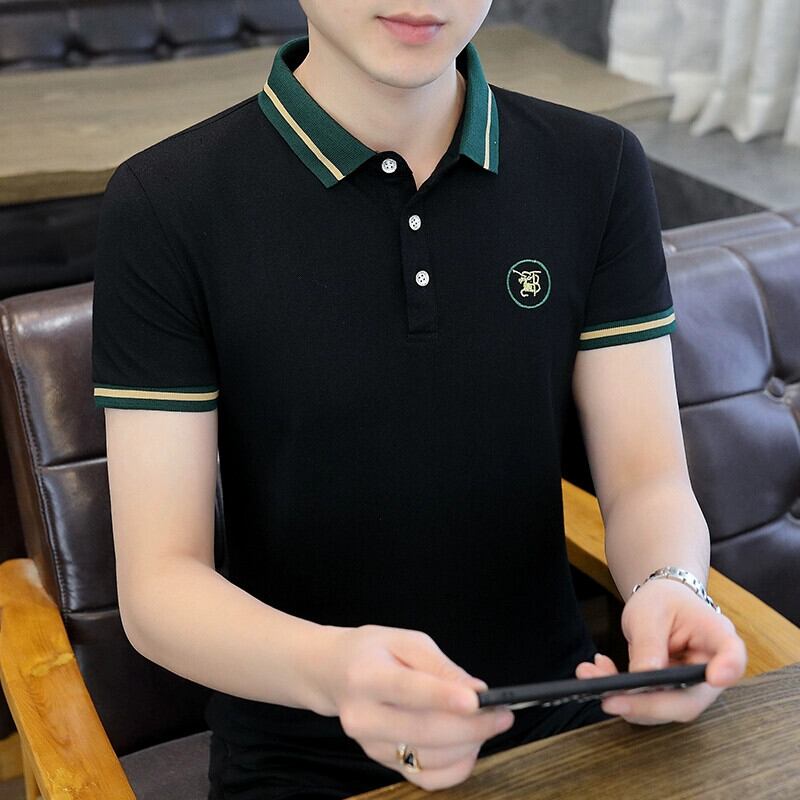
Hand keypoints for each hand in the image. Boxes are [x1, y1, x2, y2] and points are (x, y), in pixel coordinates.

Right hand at [322, 624, 514, 789]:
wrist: (331, 673)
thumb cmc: (371, 651)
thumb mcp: (404, 640)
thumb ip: (439, 666)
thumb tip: (476, 692)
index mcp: (366, 676)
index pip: (407, 690)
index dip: (443, 697)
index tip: (477, 701)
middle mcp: (363, 716)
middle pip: (423, 731)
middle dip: (472, 726)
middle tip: (503, 714)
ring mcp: (370, 745)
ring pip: (429, 758)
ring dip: (468, 745)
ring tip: (486, 724)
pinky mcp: (380, 761)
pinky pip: (425, 778)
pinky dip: (455, 768)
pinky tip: (469, 748)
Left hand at [575, 579, 746, 724]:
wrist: (661, 603)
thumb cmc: (663, 601)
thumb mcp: (650, 612)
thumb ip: (649, 644)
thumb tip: (644, 678)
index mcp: (717, 638)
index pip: (733, 657)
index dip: (729, 669)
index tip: (715, 677)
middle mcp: (710, 670)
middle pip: (687, 701)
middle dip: (645, 704)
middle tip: (609, 698)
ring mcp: (691, 688)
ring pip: (661, 708)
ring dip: (623, 699)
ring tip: (589, 674)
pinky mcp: (670, 696)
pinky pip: (645, 703)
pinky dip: (618, 693)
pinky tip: (596, 672)